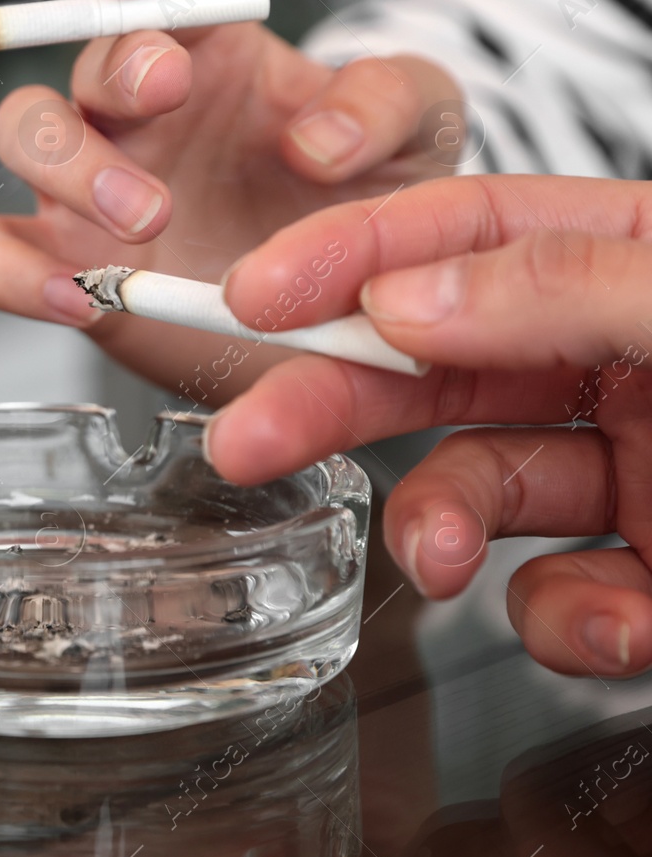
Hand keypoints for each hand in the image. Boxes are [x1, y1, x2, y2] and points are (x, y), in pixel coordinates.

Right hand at [0, 0, 462, 400]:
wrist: (335, 322)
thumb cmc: (366, 212)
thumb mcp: (419, 139)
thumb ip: (388, 105)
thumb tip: (319, 137)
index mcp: (211, 55)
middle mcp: (135, 113)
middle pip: (84, 58)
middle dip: (116, 70)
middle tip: (166, 101)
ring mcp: (85, 187)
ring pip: (23, 135)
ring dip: (67, 165)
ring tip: (145, 220)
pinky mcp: (58, 263)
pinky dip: (11, 271)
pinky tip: (75, 294)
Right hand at [212, 173, 651, 677]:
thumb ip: (566, 284)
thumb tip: (410, 296)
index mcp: (628, 266)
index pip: (464, 232)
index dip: (347, 253)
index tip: (254, 291)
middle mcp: (616, 362)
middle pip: (431, 366)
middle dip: (329, 404)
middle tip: (244, 437)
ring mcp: (629, 469)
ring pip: (473, 489)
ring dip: (437, 531)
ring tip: (444, 564)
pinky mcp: (644, 573)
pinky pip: (553, 595)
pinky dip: (565, 624)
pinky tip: (626, 623)